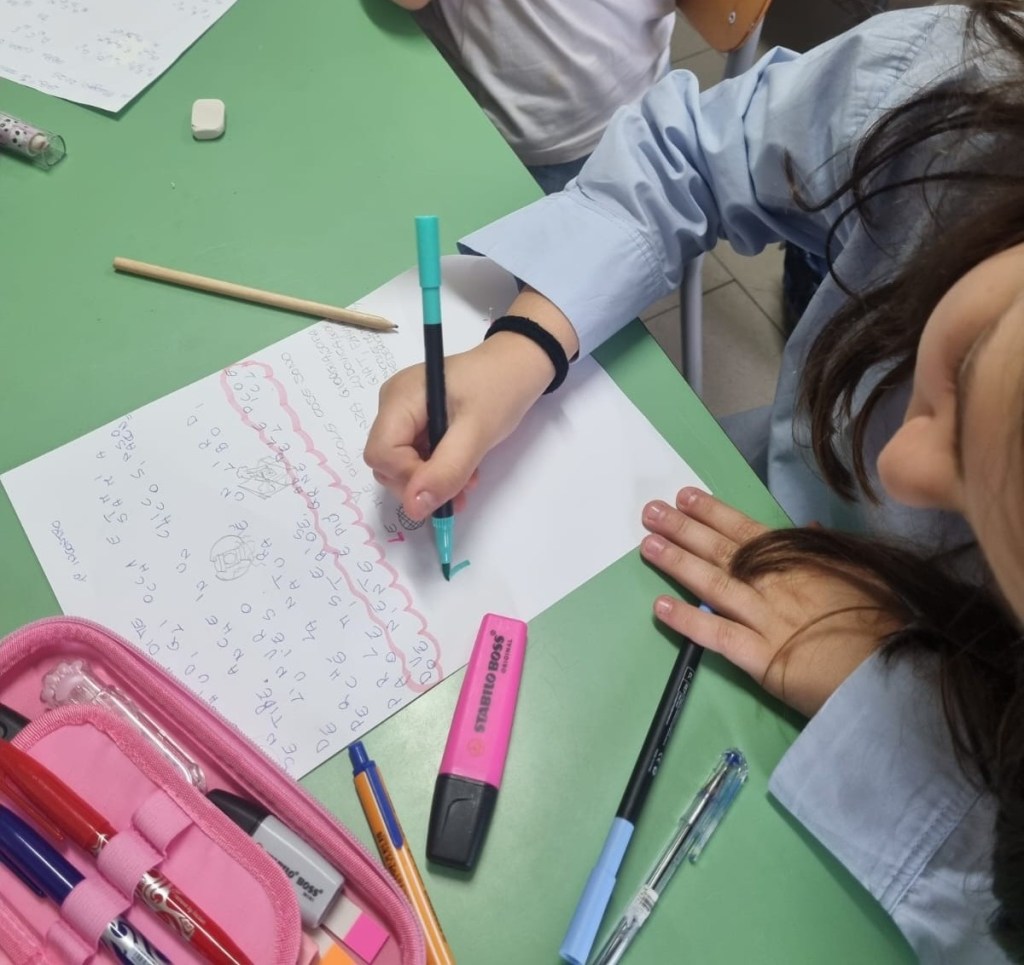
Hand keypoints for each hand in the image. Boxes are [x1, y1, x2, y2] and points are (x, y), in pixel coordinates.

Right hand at [364, 287, 578, 520]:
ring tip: (469, 480)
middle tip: (462, 490)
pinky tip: (464, 470)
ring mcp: (404, 413)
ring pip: (403, 464)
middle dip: (422, 483)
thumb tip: (413, 508)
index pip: (381, 454)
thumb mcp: (476, 433)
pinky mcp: (417, 421)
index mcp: (399, 398)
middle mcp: (392, 404)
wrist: (518, 366)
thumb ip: (445, 471)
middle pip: (387, 463)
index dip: (408, 478)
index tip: (445, 485)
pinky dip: (438, 469)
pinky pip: (416, 455)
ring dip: (433, 480)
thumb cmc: (499, 389)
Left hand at [640, 488, 900, 716]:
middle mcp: (775, 584)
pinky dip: (687, 621)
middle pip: (721, 551)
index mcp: (799, 561)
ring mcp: (765, 619)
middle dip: (683, 529)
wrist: (896, 672)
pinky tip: (660, 608)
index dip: (712, 512)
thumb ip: (827, 550)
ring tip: (647, 545)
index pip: (747, 530)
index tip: (685, 496)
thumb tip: (806, 525)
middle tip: (649, 511)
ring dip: (677, 563)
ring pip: (713, 584)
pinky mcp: (761, 658)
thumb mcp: (862, 572)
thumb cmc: (883, 622)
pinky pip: (717, 636)